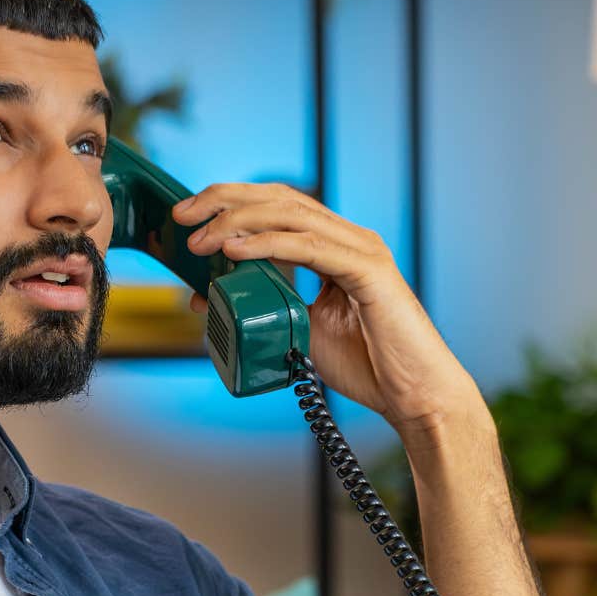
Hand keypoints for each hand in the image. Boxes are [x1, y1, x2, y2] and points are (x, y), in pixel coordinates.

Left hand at [171, 183, 486, 445]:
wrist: (413, 396)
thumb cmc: (366, 365)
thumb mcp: (298, 329)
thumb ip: (260, 305)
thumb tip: (206, 295)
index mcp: (335, 246)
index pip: (277, 205)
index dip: (231, 201)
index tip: (188, 216)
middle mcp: (349, 239)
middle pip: (280, 199)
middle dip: (225, 201)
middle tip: (183, 216)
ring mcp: (362, 251)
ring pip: (292, 216)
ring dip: (239, 223)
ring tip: (201, 240)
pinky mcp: (369, 273)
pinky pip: (313, 249)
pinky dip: (271, 246)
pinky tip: (238, 251)